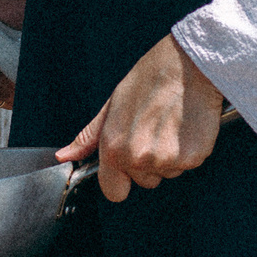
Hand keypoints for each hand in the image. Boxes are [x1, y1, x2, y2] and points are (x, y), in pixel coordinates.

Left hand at [55, 34, 223, 203]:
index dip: (121, 179)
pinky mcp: (192, 158)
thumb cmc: (150, 78)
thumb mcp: (112, 104)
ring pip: (167, 173)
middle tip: (154, 130)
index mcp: (113, 146)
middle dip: (148, 163)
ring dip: (169, 155)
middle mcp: (137, 157)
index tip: (128, 165)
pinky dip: (189, 150)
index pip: (113, 191)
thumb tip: (64, 156)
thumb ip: (89, 137)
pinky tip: (185, 126)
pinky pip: (188, 165)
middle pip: (144, 182)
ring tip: (170, 124)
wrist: (188, 65)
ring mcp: (166, 160)